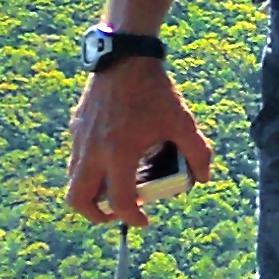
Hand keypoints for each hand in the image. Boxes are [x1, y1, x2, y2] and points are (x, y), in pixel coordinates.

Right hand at [66, 58, 212, 227]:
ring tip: (116, 187)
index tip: (144, 220)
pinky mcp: (75, 127)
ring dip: (92, 192)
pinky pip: (76, 159)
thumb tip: (204, 177)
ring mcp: (79, 139)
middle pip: (78, 199)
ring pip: (74, 180)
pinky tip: (113, 158)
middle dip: (95, 214)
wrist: (124, 57)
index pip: (119, 201)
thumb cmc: (154, 91)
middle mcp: (93, 151)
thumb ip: (198, 152)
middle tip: (116, 212)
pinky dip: (90, 170)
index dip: (132, 217)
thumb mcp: (182, 122)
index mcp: (119, 154)